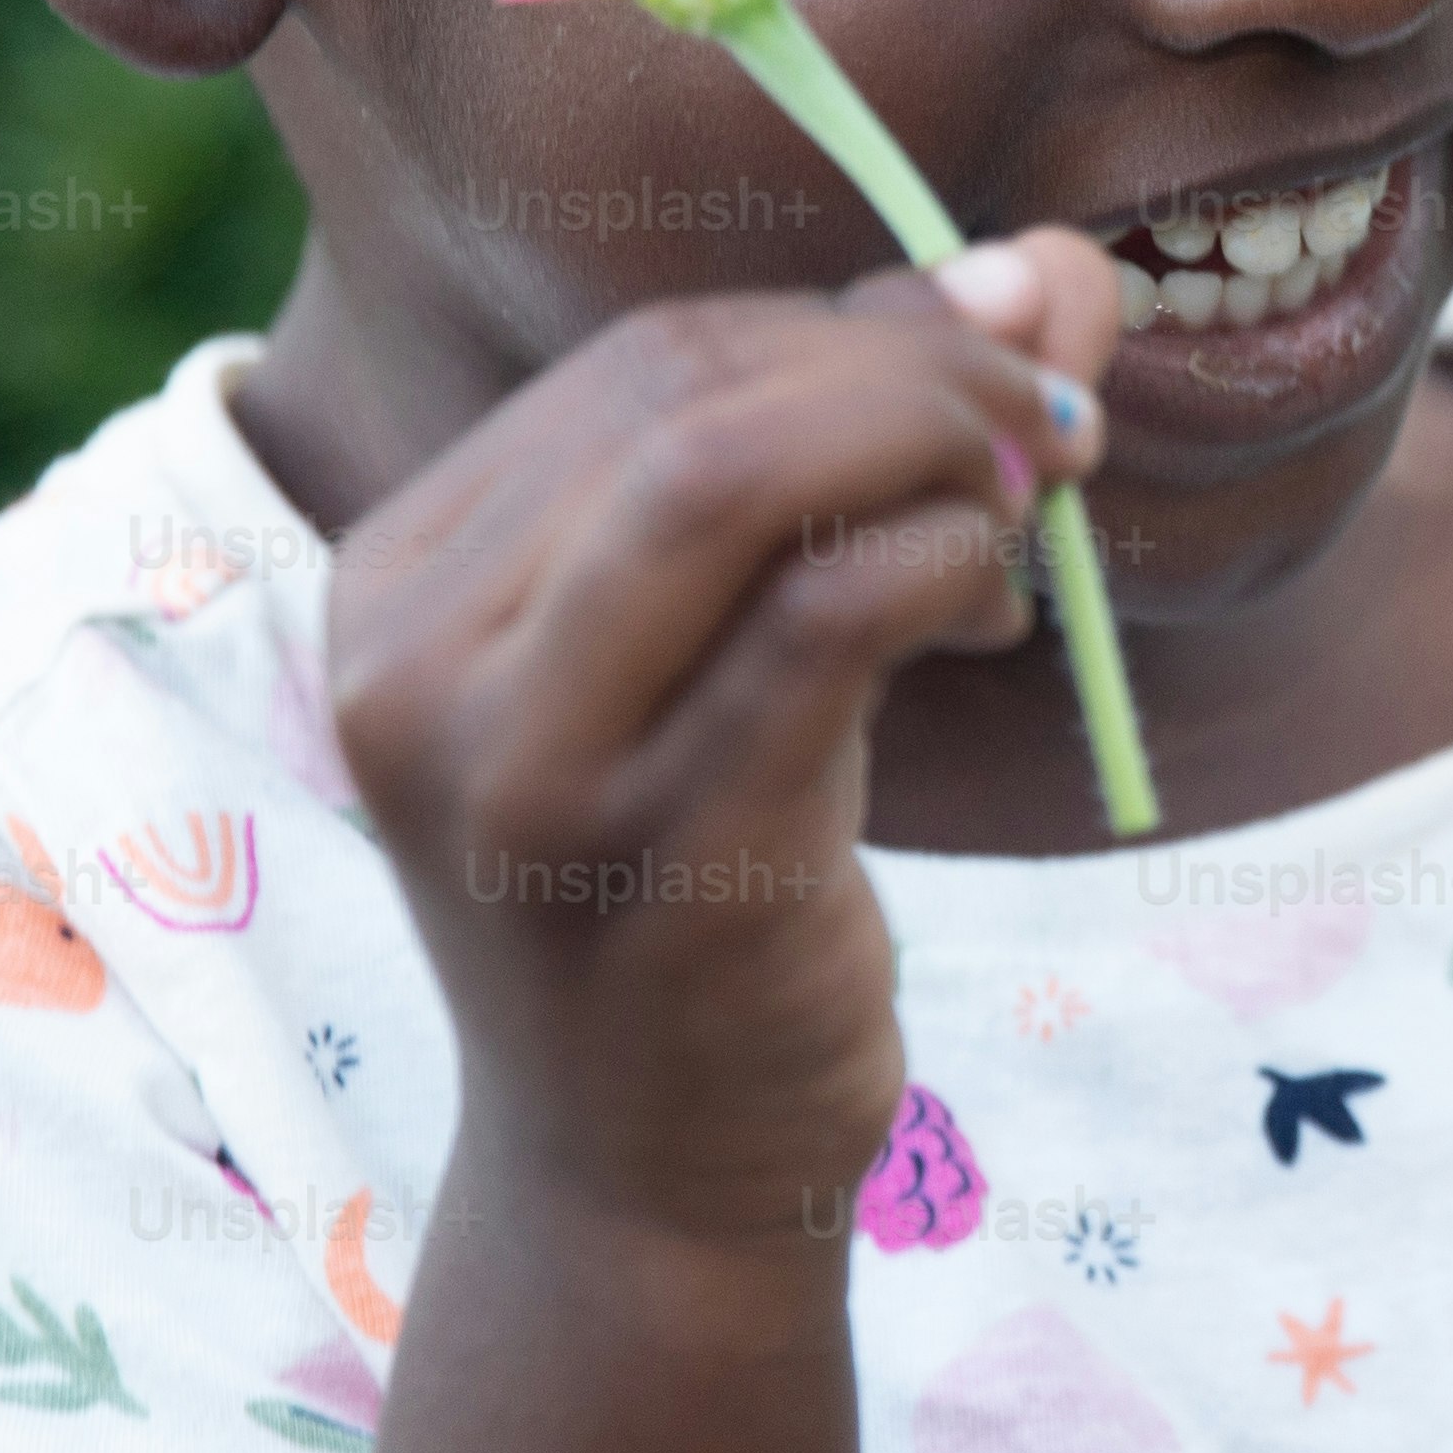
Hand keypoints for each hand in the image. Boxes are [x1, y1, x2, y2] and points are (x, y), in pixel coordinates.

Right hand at [323, 229, 1119, 1249]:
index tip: (1002, 368)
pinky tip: (988, 598)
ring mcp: (520, 778)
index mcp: (396, 588)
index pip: (643, 364)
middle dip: (912, 370)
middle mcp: (415, 671)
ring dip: (931, 442)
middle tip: (1055, 427)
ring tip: (1030, 503)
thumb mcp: (757, 646)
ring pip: (726, 476)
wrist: (652, 1186)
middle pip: (686, 395)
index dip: (853, 329)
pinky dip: (936, 559)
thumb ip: (880, 445)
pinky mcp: (657, 868)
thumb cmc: (709, 890)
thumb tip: (1050, 267)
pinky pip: (814, 628)